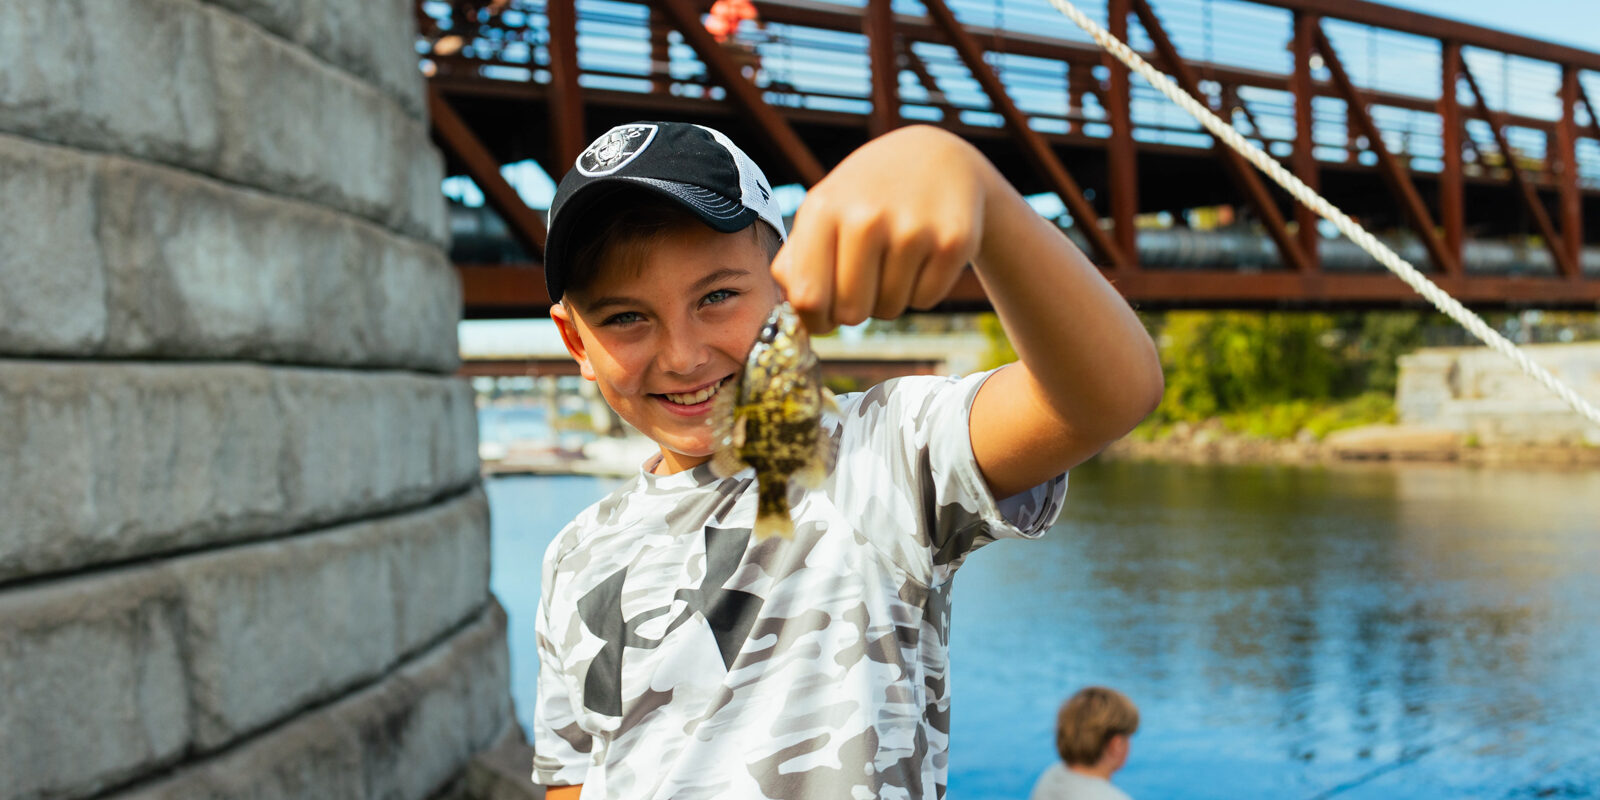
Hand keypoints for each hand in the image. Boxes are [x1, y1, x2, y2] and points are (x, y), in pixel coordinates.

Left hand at [771, 126, 995, 334]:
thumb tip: (797, 310)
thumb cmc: (868, 194)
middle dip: (854, 309)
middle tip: (863, 280)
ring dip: (888, 297)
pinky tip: (921, 255)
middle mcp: (866, 217)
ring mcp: (913, 230)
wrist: (938, 158)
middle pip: (850, 313)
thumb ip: (796, 261)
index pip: (808, 298)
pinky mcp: (953, 242)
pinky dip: (920, 290)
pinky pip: (924, 302)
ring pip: (889, 310)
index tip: (823, 317)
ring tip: (893, 258)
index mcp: (824, 209)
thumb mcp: (824, 209)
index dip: (814, 320)